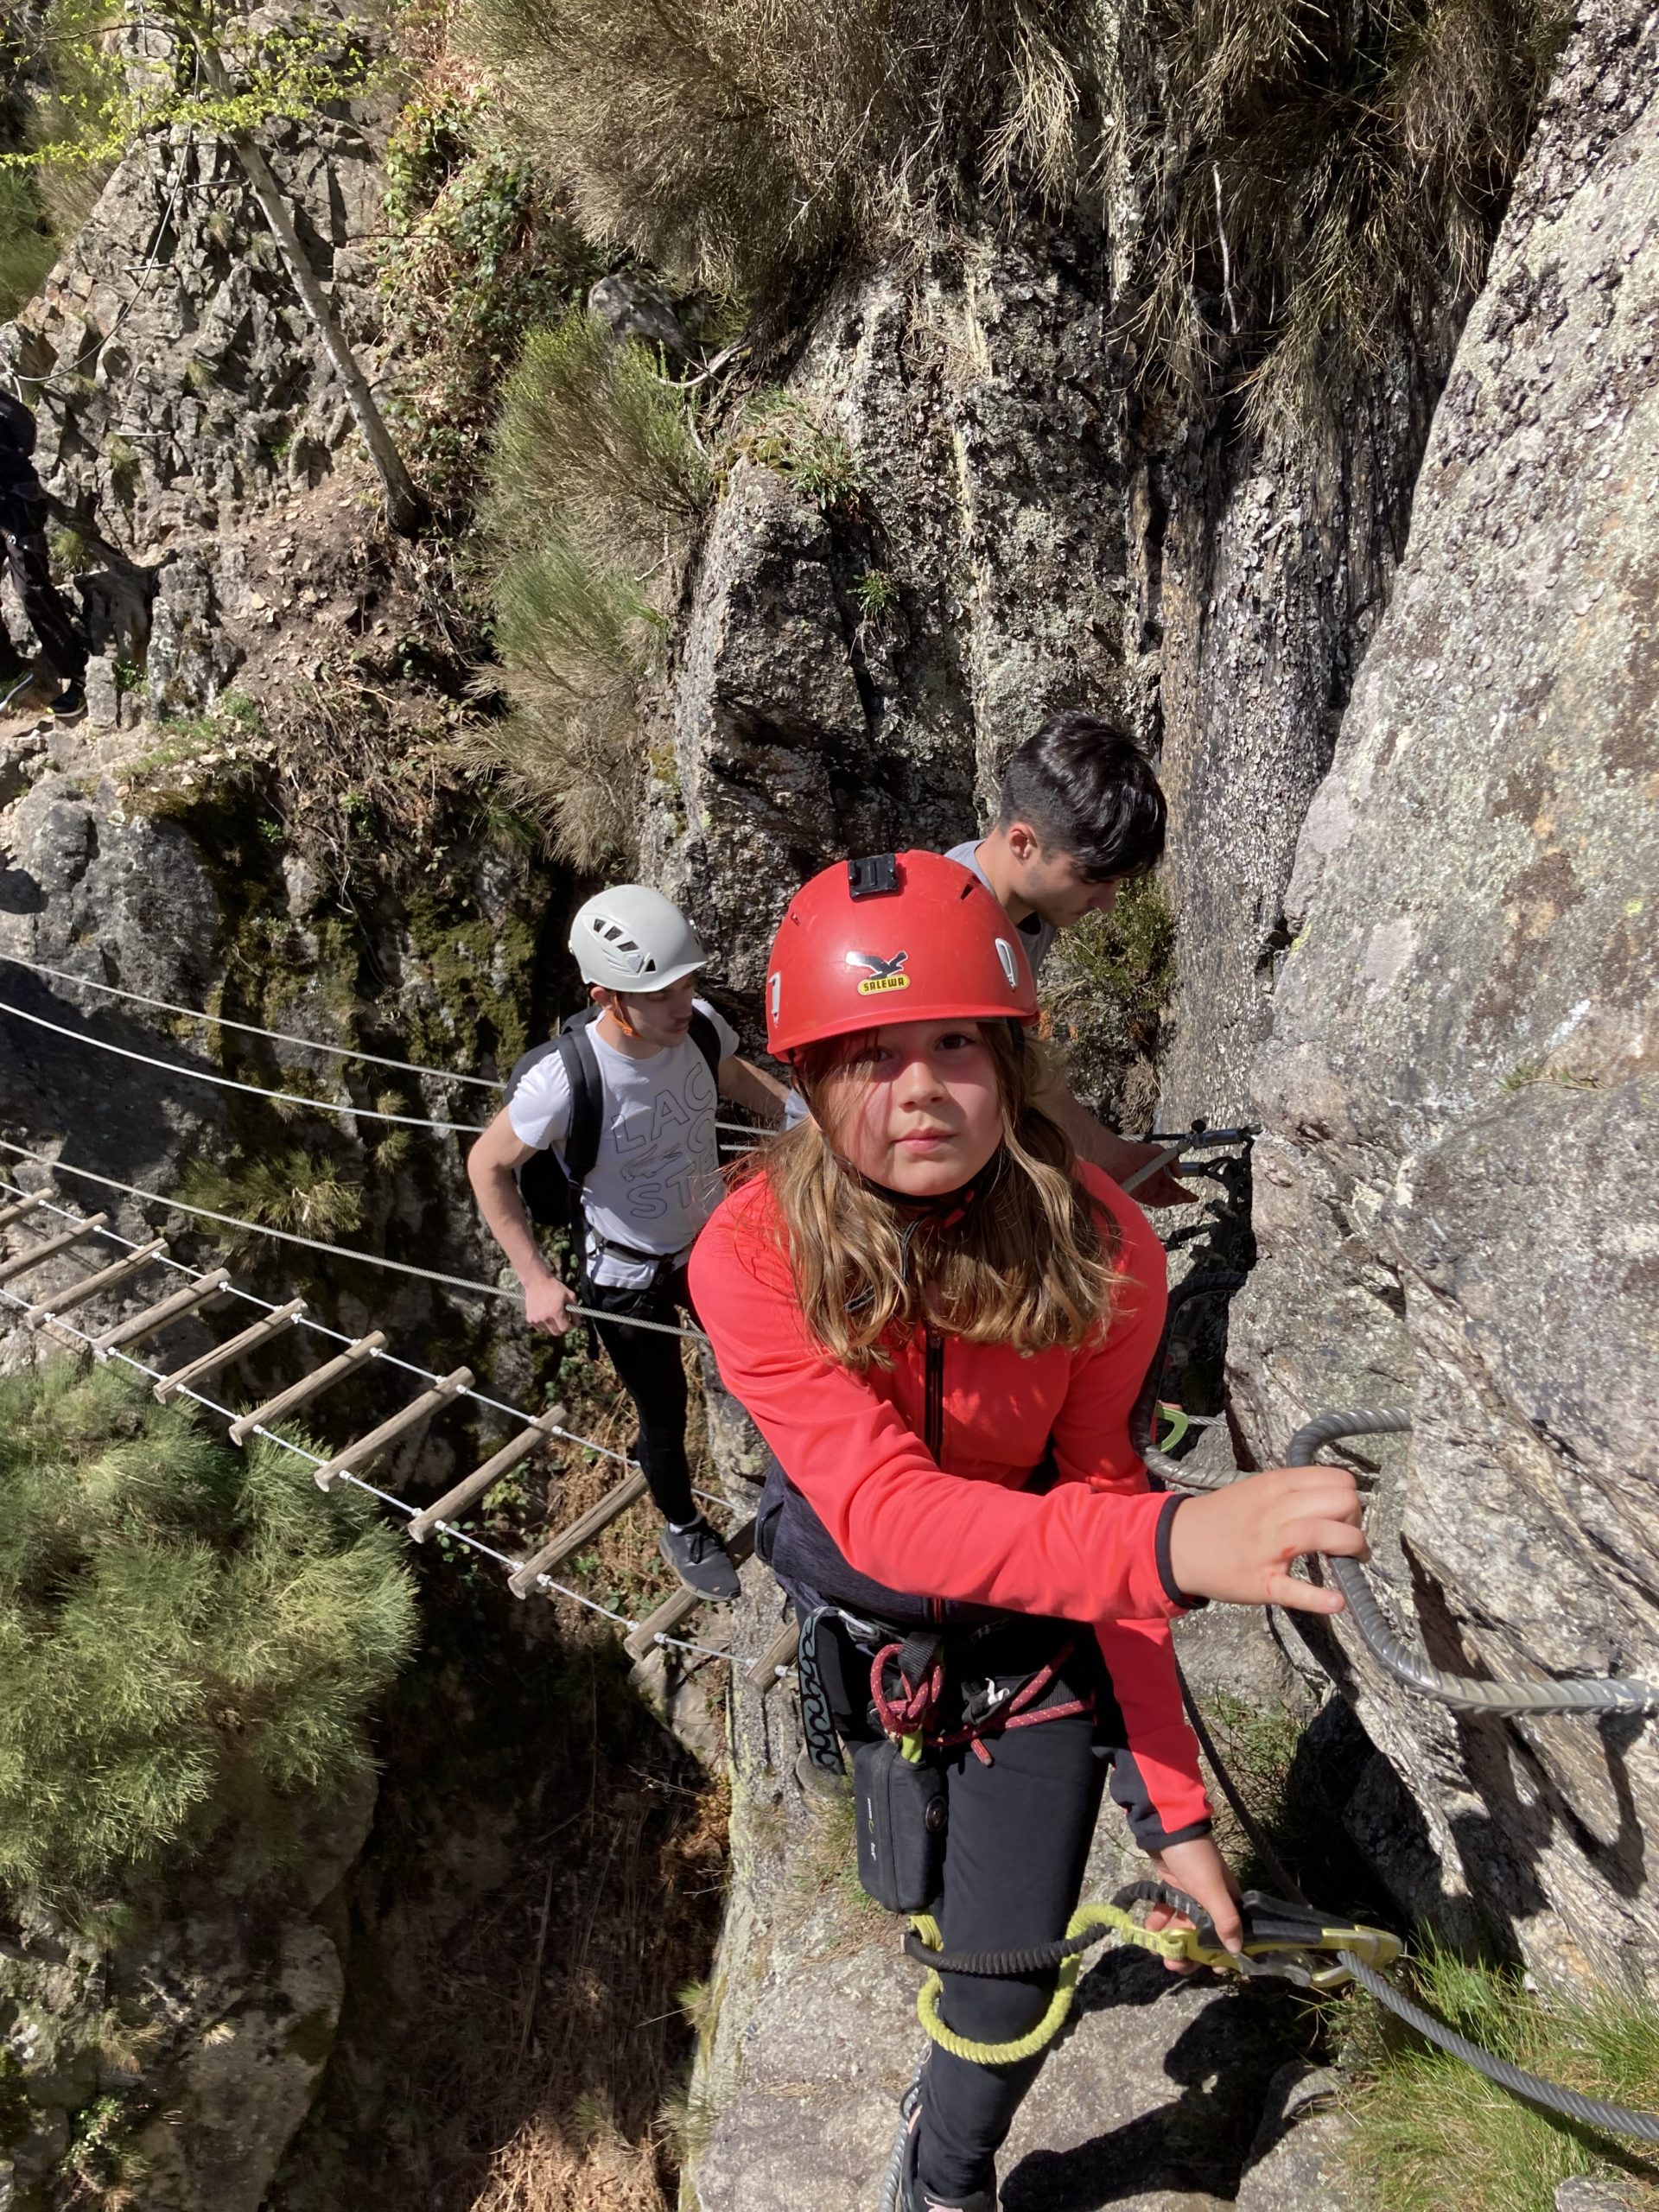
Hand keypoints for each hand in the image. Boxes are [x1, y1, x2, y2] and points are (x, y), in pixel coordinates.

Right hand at [521, 1272, 576, 1336]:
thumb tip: (578, 1321)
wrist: (536, 1282)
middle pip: (557, 1333)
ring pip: (548, 1331)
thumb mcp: (569, 1295)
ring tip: (555, 1317)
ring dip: (554, 1327)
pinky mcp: (530, 1319)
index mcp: (556, 1311)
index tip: (573, 1323)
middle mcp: (545, 1317)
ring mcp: (536, 1319)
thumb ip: (575, 1309)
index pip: (565, 1328)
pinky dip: (545, 1325)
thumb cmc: (554, 1287)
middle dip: (563, 1328)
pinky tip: (546, 1316)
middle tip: (565, 1321)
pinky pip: (540, 1328)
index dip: (571, 1326)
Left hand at [1097, 1134, 1192, 1207]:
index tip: (1192, 1196)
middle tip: (1189, 1198)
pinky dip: (1162, 1201)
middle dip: (1180, 1197)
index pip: (1172, 1186)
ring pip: (1162, 1199)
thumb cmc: (1133, 1151)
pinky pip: (1152, 1201)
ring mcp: (1144, 1190)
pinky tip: (1170, 1200)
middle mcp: (1151, 1183)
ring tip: (1181, 1198)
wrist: (1114, 1155)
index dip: (1183, 1192)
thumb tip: (1179, 1175)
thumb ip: (1172, 1161)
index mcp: (1157, 1174)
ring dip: (1173, 1200)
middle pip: (1169, 1195)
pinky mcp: (1137, 1194)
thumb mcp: (1158, 1151)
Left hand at [1146, 1837, 1243, 1966]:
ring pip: (1183, 1927)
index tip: (1214, 1969)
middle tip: (1173, 1966)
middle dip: (1190, 1954)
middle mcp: (1211, 1901)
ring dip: (1172, 1942)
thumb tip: (1237, 1950)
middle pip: (1203, 1936)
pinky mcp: (1172, 1890)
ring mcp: (1190, 1896)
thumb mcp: (1211, 1889)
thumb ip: (1225, 1919)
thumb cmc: (1194, 1858)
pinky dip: (1159, 1923)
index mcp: (1228, 1901)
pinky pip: (1167, 1912)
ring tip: (1157, 1953)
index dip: (1223, 1953)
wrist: (1167, 1827)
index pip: (1231, 1934)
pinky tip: (1148, 1930)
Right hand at [1166, 1465, 1365, 1612]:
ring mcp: (1269, 1546)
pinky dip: (1319, 1598)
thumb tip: (1337, 1498)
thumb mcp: (1258, 1489)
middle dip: (1356, 1522)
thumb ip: (1294, 1491)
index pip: (1339, 1480)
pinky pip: (1294, 1590)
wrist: (1177, 1543)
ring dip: (1352, 1547)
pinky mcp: (1262, 1582)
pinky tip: (1337, 1602)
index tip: (1344, 1515)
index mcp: (1277, 1485)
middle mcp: (1276, 1511)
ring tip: (1350, 1560)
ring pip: (1323, 1534)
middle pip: (1341, 1503)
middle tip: (1347, 1537)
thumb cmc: (1223, 1517)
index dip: (1351, 1498)